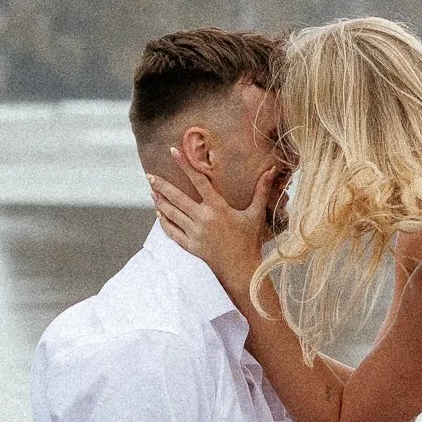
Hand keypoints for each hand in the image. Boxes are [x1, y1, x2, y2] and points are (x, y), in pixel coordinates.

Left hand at [148, 165, 269, 297]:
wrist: (242, 269)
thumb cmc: (250, 240)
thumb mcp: (256, 214)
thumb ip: (261, 190)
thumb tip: (272, 170)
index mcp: (218, 208)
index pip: (199, 180)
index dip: (185, 165)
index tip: (173, 151)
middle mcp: (203, 219)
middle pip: (177, 197)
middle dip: (162, 185)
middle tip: (150, 175)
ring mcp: (194, 233)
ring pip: (172, 213)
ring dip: (160, 201)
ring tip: (152, 190)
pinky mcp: (190, 246)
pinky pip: (172, 231)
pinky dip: (164, 221)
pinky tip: (159, 213)